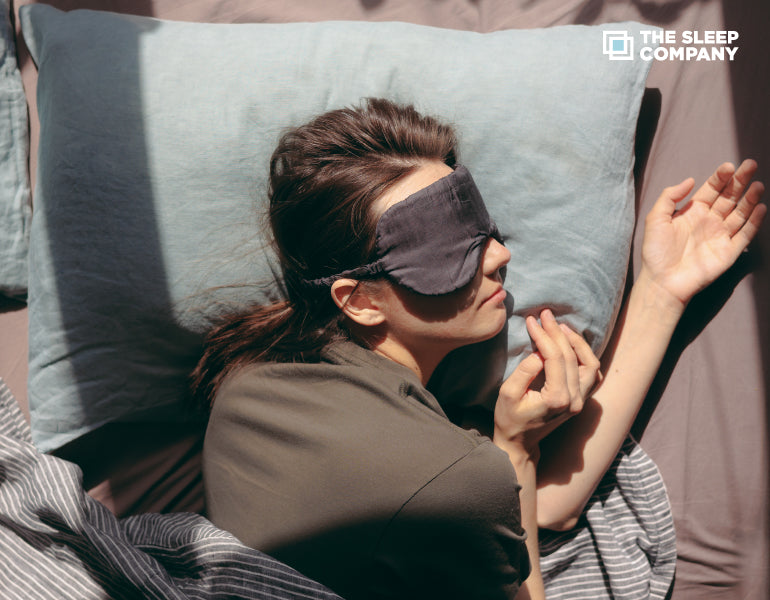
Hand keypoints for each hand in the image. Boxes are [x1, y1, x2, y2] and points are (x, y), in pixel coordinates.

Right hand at [493, 309, 599, 451]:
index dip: (543, 336)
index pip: (555, 358)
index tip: (532, 321)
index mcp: (557, 399)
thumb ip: (524, 372)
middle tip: (545, 315)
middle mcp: (575, 400)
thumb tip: (539, 352)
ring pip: (590, 364)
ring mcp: (581, 401)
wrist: (520, 443)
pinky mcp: (581, 400)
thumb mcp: (508, 394)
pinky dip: (586, 356)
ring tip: (560, 327)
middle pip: (572, 357)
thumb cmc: (509, 419)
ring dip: (577, 342)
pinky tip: (572, 344)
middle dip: (557, 333)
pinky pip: (592, 373)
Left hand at [641, 159, 765, 307]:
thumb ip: (669, 196)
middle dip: (740, 181)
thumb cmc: (655, 251)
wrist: (662, 281)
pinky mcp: (729, 252)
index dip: (720, 177)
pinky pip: (745, 235)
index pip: (711, 189)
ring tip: (758, 185)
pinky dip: (754, 222)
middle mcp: (709, 221)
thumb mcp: (656, 219)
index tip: (728, 166)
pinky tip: (760, 207)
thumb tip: (690, 179)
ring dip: (750, 199)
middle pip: (729, 197)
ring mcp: (721, 236)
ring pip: (740, 213)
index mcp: (693, 212)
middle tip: (751, 165)